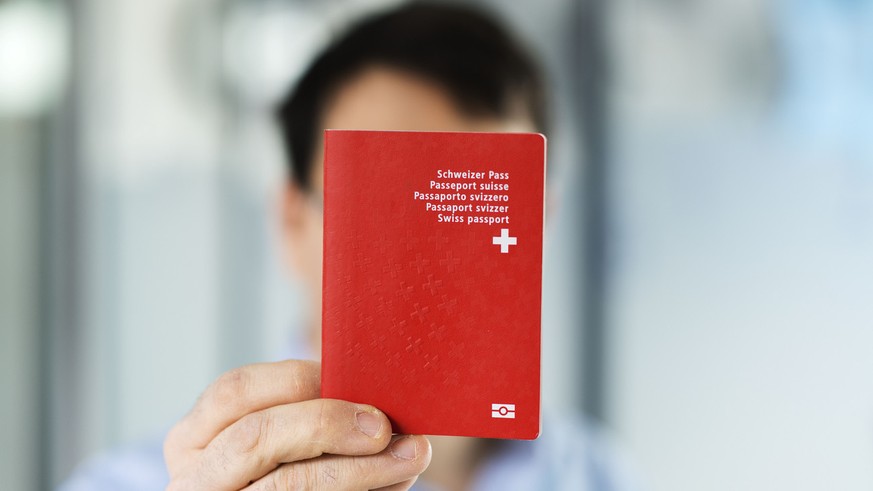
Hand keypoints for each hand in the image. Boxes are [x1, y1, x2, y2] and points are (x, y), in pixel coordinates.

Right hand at [164, 360, 430, 489]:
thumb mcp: (268, 438)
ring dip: (361, 469)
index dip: (296, 380)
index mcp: (193, 438)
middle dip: (328, 424)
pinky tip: (392, 485)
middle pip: (256, 436)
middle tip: (383, 426)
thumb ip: (300, 412)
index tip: (353, 379)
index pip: (234, 391)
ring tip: (410, 458)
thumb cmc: (277, 470)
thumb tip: (371, 394)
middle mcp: (196, 478)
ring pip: (288, 483)